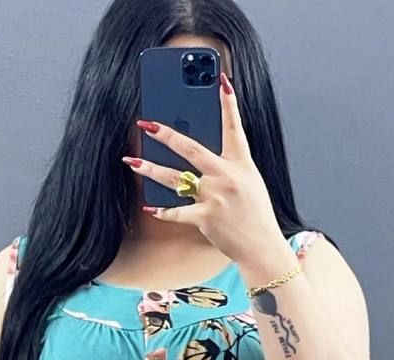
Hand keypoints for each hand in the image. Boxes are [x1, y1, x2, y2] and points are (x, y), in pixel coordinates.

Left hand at [126, 69, 292, 276]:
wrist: (261, 244)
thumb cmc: (254, 213)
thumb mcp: (249, 182)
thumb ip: (229, 167)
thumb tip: (202, 160)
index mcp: (242, 163)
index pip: (234, 126)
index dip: (228, 102)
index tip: (221, 80)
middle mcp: (227, 175)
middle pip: (192, 149)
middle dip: (167, 135)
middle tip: (148, 124)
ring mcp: (215, 196)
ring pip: (176, 178)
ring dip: (151, 169)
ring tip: (132, 161)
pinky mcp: (205, 217)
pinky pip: (177, 212)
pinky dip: (163, 211)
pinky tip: (149, 209)